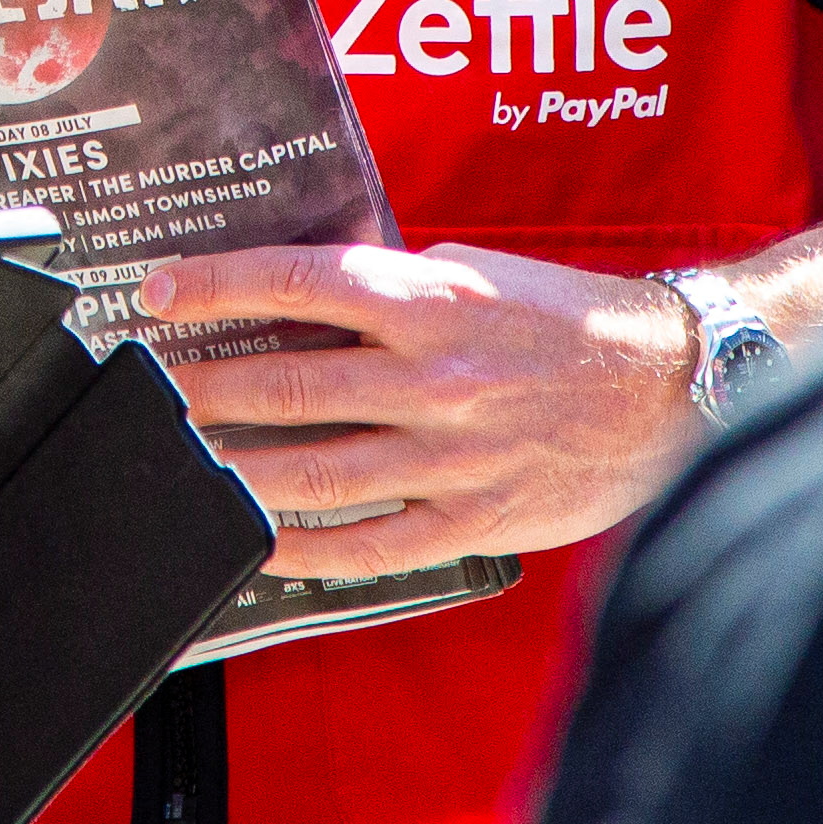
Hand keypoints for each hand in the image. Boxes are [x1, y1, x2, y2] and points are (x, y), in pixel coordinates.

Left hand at [134, 242, 700, 573]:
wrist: (671, 387)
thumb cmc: (571, 324)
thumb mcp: (480, 276)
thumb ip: (397, 293)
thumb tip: (308, 301)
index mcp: (433, 302)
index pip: (299, 282)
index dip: (217, 283)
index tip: (158, 291)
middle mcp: (435, 377)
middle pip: (289, 384)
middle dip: (205, 387)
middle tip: (152, 389)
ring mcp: (452, 455)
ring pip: (316, 471)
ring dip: (237, 468)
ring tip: (187, 461)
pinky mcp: (472, 519)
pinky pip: (371, 544)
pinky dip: (306, 547)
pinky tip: (260, 540)